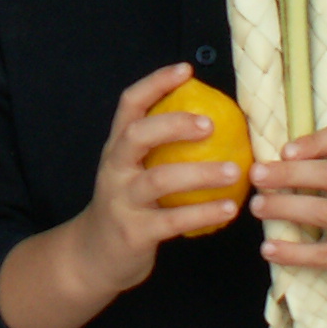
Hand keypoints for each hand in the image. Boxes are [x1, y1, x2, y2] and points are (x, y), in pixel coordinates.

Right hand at [63, 63, 245, 293]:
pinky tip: (229, 208)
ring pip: (159, 179)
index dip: (155, 83)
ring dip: (200, 173)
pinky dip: (204, 213)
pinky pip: (173, 220)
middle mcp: (115, 169)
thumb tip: (217, 122)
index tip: (186, 69)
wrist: (92, 257)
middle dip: (173, 124)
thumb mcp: (133, 172)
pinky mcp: (134, 232)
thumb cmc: (127, 207)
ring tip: (234, 170)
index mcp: (117, 148)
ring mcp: (122, 201)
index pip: (130, 105)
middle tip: (211, 124)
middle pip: (137, 135)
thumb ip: (160, 150)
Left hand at [252, 123, 326, 327]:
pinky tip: (269, 249)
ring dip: (285, 208)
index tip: (285, 150)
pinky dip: (293, 251)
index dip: (316, 140)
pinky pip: (324, 254)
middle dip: (289, 173)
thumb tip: (274, 163)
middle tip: (256, 175)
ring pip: (325, 212)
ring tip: (257, 207)